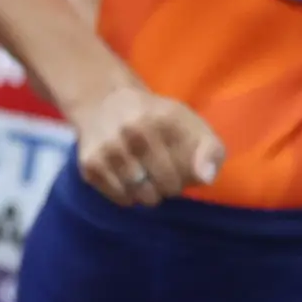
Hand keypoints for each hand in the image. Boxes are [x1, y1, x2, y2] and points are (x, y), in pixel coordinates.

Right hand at [70, 67, 221, 206]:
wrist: (104, 103)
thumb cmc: (158, 120)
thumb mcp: (192, 125)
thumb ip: (211, 150)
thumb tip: (206, 178)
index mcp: (164, 118)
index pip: (189, 172)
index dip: (190, 176)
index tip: (182, 165)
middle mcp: (133, 131)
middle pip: (167, 188)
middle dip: (171, 186)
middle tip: (163, 172)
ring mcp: (109, 149)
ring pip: (143, 197)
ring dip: (150, 193)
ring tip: (146, 173)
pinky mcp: (90, 165)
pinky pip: (122, 198)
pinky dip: (129, 194)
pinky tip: (127, 175)